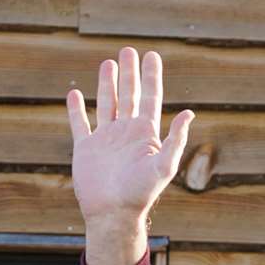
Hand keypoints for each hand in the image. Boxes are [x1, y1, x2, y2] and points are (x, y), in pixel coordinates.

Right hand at [65, 47, 193, 264]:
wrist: (113, 214)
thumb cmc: (140, 193)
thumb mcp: (163, 165)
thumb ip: (176, 139)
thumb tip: (189, 113)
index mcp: (146, 134)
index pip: (150, 97)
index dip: (151, 76)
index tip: (152, 55)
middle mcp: (127, 133)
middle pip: (129, 95)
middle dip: (130, 73)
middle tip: (129, 50)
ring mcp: (106, 140)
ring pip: (107, 104)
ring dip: (107, 84)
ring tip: (108, 62)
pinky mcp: (86, 149)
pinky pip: (80, 124)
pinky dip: (76, 109)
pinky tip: (74, 94)